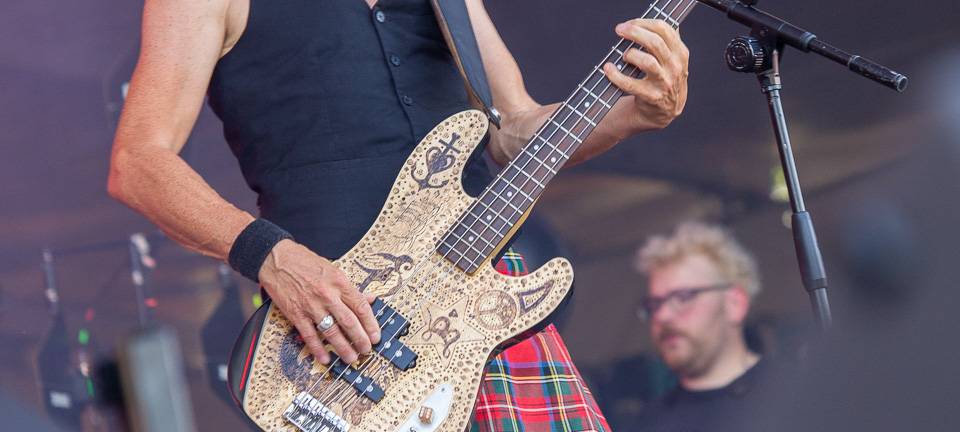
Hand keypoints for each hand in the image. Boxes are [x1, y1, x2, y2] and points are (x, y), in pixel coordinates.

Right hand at [258, 239, 380, 364]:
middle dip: (360, 339)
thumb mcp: (333, 269)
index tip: (376, 335)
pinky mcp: (296, 313)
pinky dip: (317, 349)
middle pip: (349, 322)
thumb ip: (350, 287)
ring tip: (351, 358)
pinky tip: (325, 358)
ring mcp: (311, 306)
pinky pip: (309, 335)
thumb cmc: (305, 261)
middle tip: (366, 350)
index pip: (361, 306)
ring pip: (331, 331)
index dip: (371, 324)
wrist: (277, 259)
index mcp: (339, 282)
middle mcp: (327, 295)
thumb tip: (368, 299)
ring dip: (343, 348)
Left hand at [604, 19, 689, 130]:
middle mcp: (675, 67)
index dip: (643, 23)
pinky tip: (608, 69)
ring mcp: (665, 83)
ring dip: (630, 54)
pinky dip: (616, 75)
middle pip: (655, 42)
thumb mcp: (672, 60)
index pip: (664, 30)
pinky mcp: (652, 97)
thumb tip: (652, 23)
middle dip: (634, 32)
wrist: (663, 112)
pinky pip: (631, 84)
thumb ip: (667, 41)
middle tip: (620, 30)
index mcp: (680, 53)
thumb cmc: (663, 81)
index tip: (629, 24)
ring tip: (623, 55)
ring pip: (647, 61)